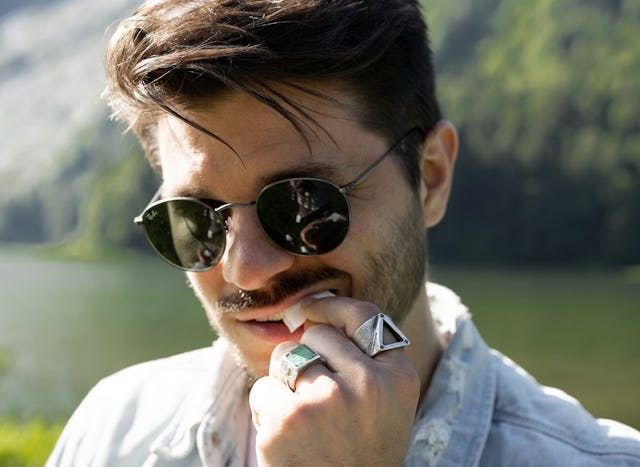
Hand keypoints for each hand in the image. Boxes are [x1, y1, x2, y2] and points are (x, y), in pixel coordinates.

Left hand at [249, 296, 419, 465]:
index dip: (331, 306)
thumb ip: (363, 359)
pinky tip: (286, 440)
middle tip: (317, 402)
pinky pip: (263, 388)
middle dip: (305, 357)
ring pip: (286, 356)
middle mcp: (368, 383)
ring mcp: (327, 399)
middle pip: (316, 335)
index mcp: (397, 377)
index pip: (364, 315)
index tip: (309, 307)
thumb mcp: (383, 404)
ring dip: (284, 384)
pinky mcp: (288, 418)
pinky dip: (267, 410)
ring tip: (304, 423)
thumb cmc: (359, 452)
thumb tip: (310, 311)